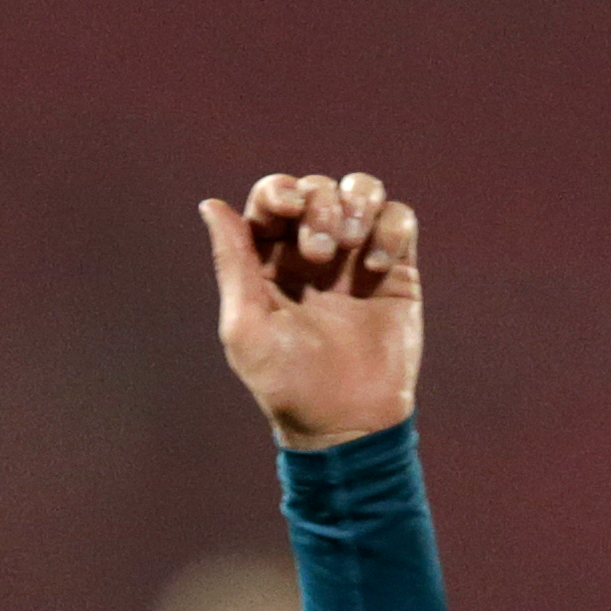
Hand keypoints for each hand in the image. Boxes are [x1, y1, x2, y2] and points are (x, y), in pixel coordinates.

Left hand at [205, 172, 419, 450]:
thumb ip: (232, 261)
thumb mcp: (246, 325)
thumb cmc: (287, 381)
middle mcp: (312, 250)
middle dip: (320, 208)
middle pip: (317, 189)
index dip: (279, 190)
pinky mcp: (396, 270)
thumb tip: (211, 204)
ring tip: (351, 244)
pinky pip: (400, 219)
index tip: (288, 209)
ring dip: (357, 202)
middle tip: (321, 255)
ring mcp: (355, 257)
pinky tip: (376, 266)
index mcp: (269, 259)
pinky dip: (390, 228)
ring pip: (361, 190)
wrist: (347, 420)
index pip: (273, 197)